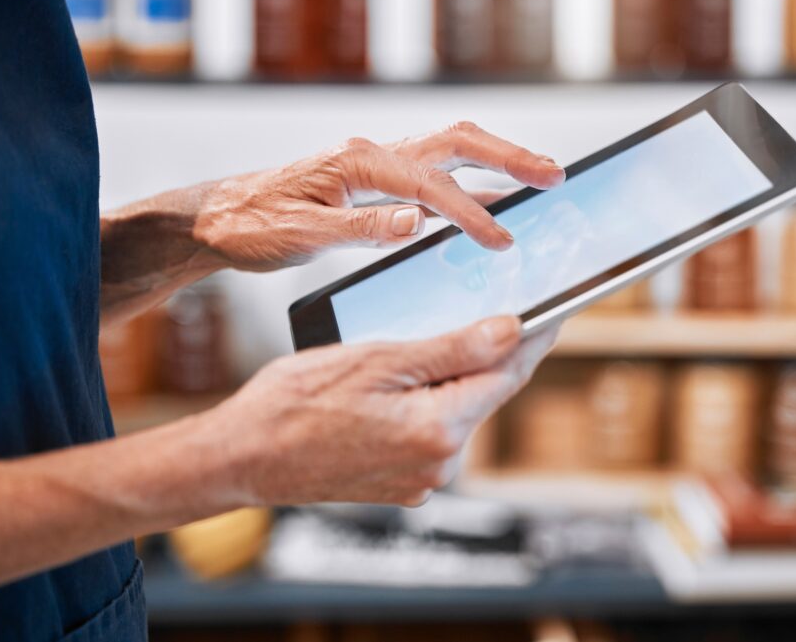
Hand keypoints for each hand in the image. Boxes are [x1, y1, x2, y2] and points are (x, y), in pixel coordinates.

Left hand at [192, 122, 564, 271]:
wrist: (218, 219)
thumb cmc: (253, 226)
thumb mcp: (301, 235)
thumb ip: (360, 229)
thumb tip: (415, 223)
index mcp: (356, 165)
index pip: (428, 186)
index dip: (470, 213)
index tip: (501, 240)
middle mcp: (372, 155)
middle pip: (455, 143)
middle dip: (508, 157)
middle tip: (553, 176)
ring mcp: (375, 164)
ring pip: (448, 151)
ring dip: (496, 162)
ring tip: (540, 179)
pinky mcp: (374, 182)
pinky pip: (433, 173)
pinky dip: (469, 183)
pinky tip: (490, 201)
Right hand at [204, 316, 557, 506]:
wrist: (243, 457)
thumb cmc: (295, 404)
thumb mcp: (378, 360)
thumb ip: (452, 349)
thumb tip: (510, 331)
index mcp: (439, 428)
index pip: (507, 373)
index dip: (533, 338)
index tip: (552, 313)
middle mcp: (439, 462)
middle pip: (482, 392)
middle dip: (482, 354)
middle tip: (479, 311)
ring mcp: (420, 477)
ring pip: (454, 411)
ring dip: (447, 378)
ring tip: (412, 348)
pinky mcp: (402, 483)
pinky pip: (429, 431)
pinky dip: (424, 403)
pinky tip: (393, 385)